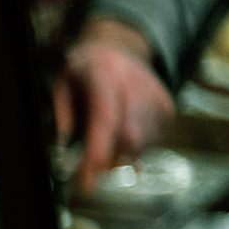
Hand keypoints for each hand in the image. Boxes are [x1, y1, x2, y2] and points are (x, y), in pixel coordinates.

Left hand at [53, 18, 173, 193]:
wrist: (119, 48)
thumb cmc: (85, 70)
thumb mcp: (61, 84)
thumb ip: (62, 115)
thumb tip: (67, 149)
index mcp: (104, 73)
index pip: (106, 118)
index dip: (98, 152)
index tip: (87, 179)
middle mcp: (135, 82)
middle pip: (131, 136)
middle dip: (109, 162)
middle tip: (90, 173)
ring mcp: (156, 94)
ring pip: (143, 143)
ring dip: (121, 157)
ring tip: (104, 146)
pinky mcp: (167, 107)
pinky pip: (154, 141)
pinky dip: (134, 149)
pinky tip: (121, 137)